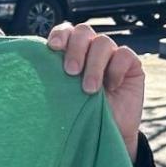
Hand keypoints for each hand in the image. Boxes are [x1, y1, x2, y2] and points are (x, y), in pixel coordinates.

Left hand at [46, 23, 143, 161]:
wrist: (105, 134)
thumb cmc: (80, 115)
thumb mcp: (63, 96)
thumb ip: (54, 78)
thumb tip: (33, 69)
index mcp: (71, 52)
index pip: (65, 31)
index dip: (60, 34)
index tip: (53, 47)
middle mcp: (91, 50)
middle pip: (83, 32)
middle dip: (76, 49)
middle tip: (71, 72)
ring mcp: (112, 55)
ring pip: (103, 43)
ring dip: (94, 65)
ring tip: (89, 89)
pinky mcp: (131, 64)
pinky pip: (124, 55)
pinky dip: (116, 69)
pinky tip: (111, 87)